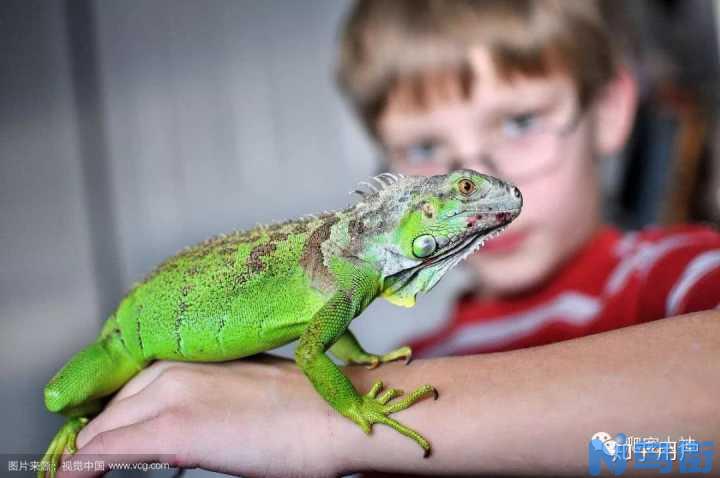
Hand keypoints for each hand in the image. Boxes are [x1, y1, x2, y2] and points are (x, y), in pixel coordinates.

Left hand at [56, 355, 343, 477]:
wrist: (334, 414)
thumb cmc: (305, 409)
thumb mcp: (245, 392)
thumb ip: (208, 402)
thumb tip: (190, 428)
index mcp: (191, 360)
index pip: (131, 392)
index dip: (114, 422)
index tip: (103, 446)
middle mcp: (174, 370)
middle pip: (113, 410)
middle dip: (98, 438)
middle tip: (90, 464)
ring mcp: (171, 396)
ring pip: (105, 429)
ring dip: (90, 452)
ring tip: (77, 474)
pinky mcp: (173, 429)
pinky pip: (108, 451)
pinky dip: (83, 467)